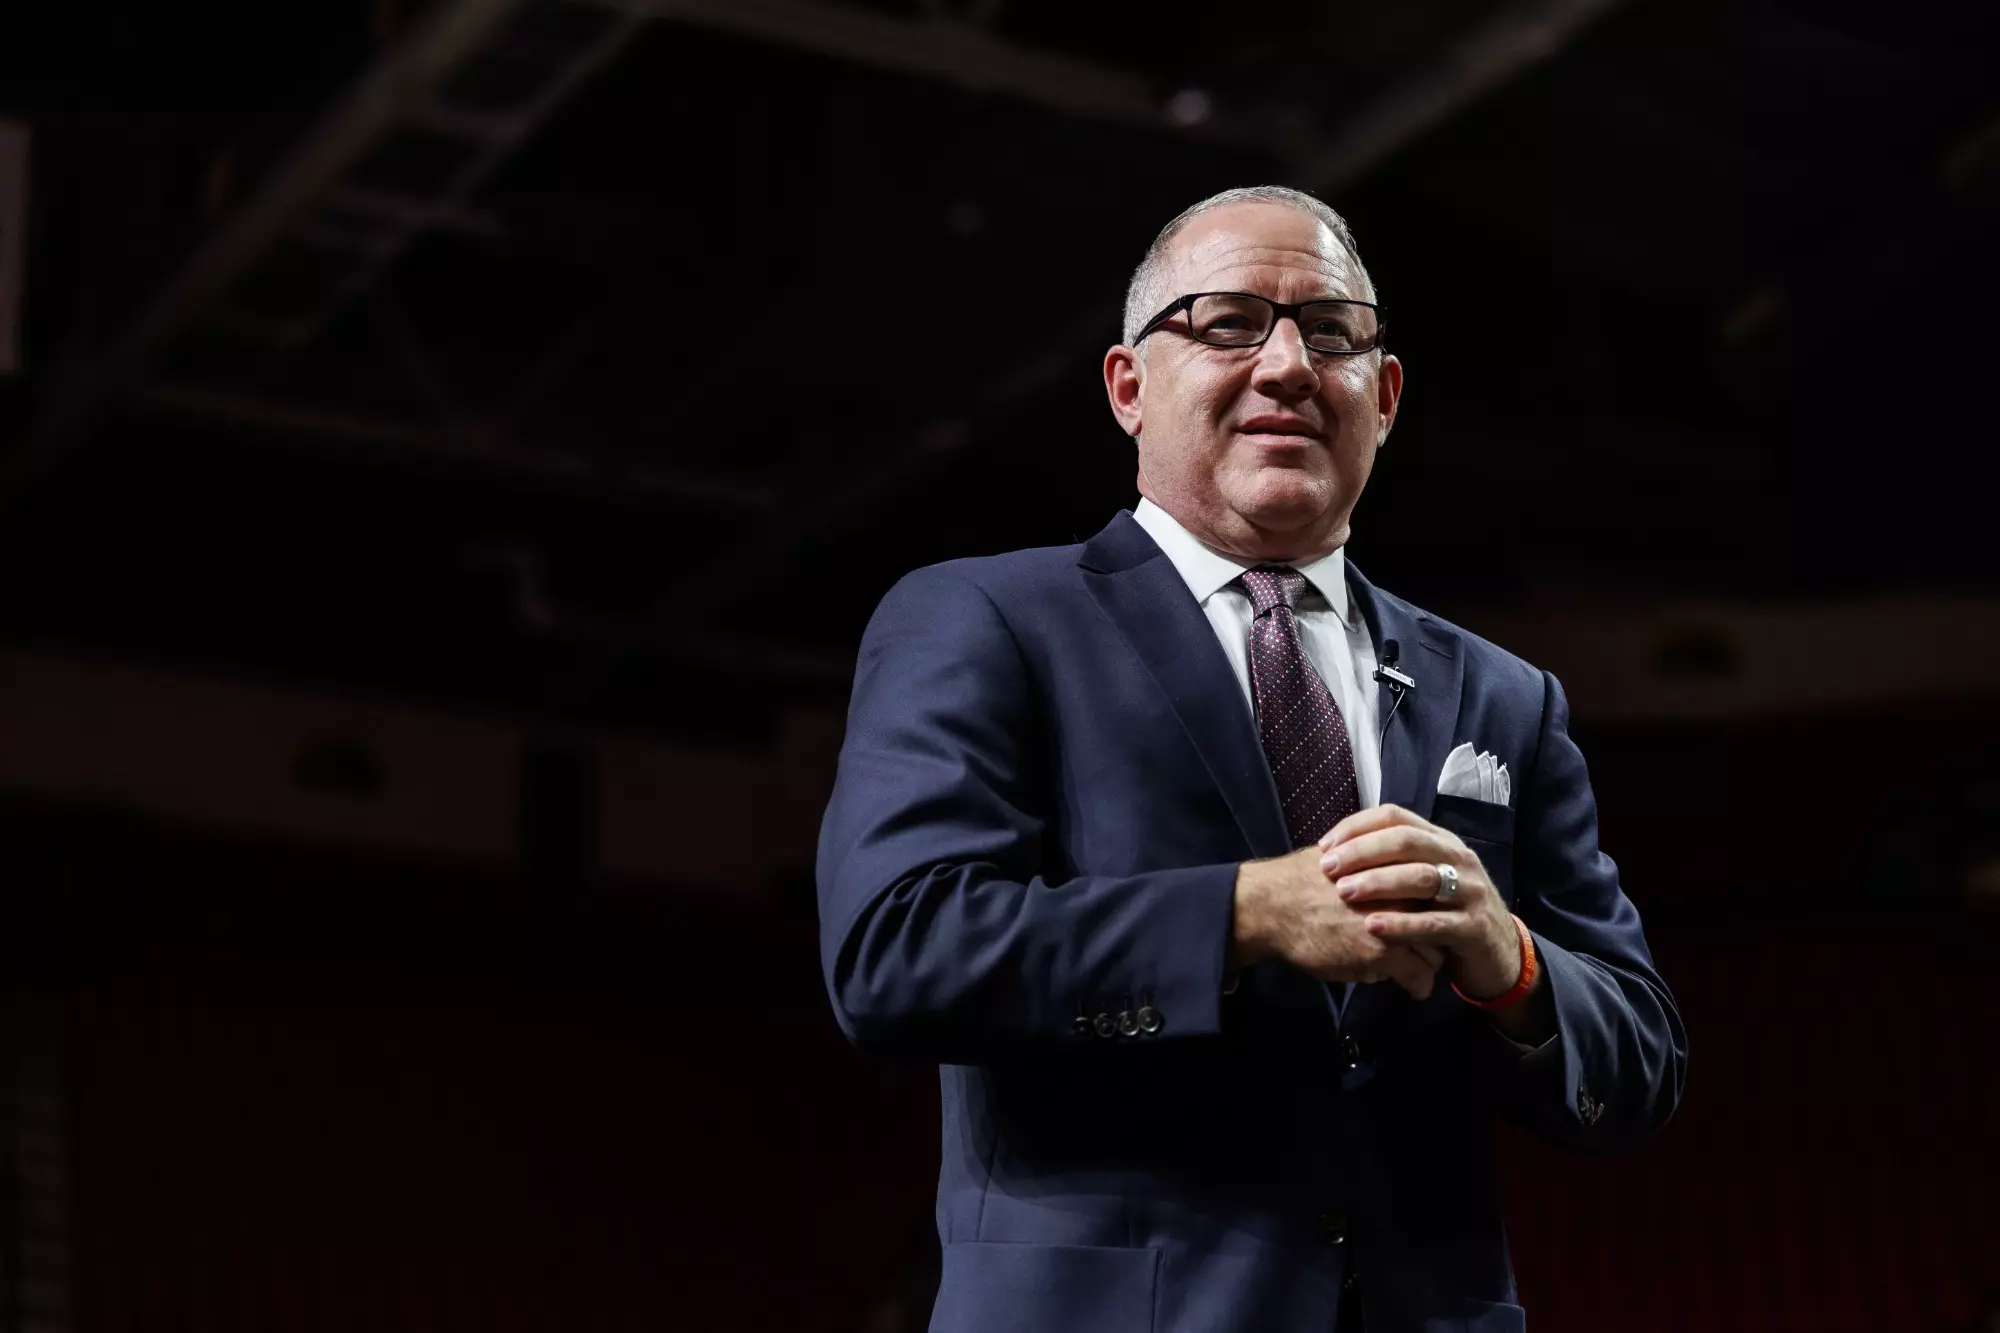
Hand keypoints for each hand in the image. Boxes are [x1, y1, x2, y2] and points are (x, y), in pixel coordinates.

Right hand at [1233, 845, 1445, 998]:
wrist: (1271, 906)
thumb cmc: (1297, 882)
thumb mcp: (1340, 860)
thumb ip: (1369, 866)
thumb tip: (1377, 872)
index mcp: (1392, 865)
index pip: (1433, 886)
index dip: (1429, 905)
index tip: (1424, 919)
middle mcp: (1401, 889)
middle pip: (1440, 917)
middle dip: (1436, 934)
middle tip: (1428, 947)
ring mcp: (1396, 920)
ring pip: (1435, 948)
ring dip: (1429, 962)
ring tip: (1419, 970)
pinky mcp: (1386, 952)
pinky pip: (1419, 974)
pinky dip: (1419, 985)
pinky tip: (1415, 990)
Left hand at [1318, 804, 1520, 999]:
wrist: (1498, 955)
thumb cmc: (1446, 913)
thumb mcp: (1424, 880)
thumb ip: (1392, 862)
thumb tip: (1337, 851)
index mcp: (1440, 841)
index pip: (1395, 816)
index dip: (1357, 827)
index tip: (1325, 846)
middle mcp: (1457, 858)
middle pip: (1406, 841)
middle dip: (1362, 851)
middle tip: (1328, 868)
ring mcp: (1470, 891)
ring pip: (1421, 877)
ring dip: (1378, 882)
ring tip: (1344, 892)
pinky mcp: (1474, 927)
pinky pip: (1434, 922)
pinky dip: (1401, 923)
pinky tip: (1371, 926)